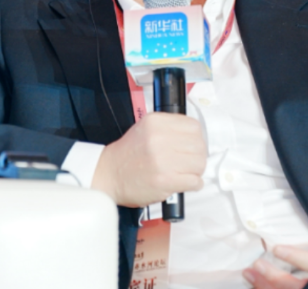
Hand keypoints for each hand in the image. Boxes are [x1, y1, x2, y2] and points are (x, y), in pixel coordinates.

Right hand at [91, 112, 206, 206]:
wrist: (108, 175)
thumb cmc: (128, 154)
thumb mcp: (146, 128)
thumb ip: (170, 127)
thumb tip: (196, 136)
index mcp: (156, 123)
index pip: (194, 126)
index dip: (196, 138)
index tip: (191, 145)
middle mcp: (159, 139)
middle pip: (199, 145)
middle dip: (198, 155)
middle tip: (190, 161)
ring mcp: (162, 160)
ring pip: (199, 163)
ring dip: (196, 170)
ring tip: (186, 172)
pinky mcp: (164, 181)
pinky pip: (194, 181)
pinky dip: (194, 184)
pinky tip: (185, 182)